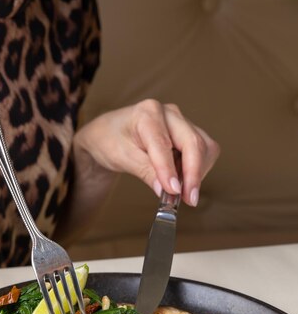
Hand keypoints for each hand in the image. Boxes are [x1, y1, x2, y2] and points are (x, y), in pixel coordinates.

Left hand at [74, 99, 219, 205]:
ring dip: (197, 173)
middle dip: (194, 174)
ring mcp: (181, 122)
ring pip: (205, 147)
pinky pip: (203, 151)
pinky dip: (196, 169)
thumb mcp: (121, 157)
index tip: (174, 193)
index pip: (165, 145)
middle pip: (194, 143)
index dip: (171, 171)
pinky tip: (180, 180)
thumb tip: (168, 190)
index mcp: (148, 113)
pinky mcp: (188, 133)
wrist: (108, 134)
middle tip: (189, 200)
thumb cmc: (110, 140)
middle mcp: (169, 113)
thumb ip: (146, 172)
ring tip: (179, 191)